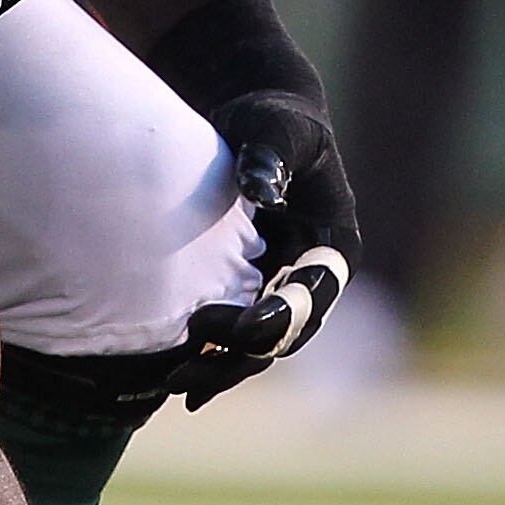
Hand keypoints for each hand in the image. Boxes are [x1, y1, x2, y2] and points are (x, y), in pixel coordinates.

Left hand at [167, 87, 359, 410]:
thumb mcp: (277, 128)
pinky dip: (208, 354)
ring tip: (174, 386)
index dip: (280, 318)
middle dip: (238, 358)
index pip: (312, 295)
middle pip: (284, 335)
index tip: (239, 330)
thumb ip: (271, 155)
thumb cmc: (272, 119)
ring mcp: (283, 285)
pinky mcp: (252, 285)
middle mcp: (313, 275)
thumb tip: (261, 189)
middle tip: (185, 373)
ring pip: (258, 344)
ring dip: (219, 368)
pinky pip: (235, 331)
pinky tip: (171, 377)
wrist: (257, 117)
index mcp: (334, 244)